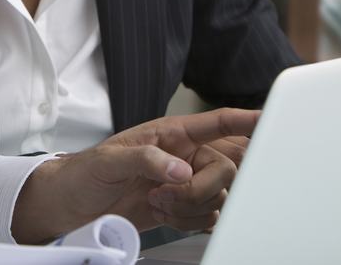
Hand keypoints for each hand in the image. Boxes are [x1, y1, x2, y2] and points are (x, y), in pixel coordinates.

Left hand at [10, 108, 258, 243]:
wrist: (72, 206)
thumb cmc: (84, 173)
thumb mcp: (109, 159)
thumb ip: (147, 159)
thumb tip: (180, 170)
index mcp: (170, 134)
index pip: (216, 122)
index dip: (245, 119)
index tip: (269, 119)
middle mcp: (183, 157)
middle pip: (226, 169)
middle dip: (201, 187)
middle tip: (167, 192)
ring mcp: (184, 184)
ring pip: (219, 197)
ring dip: (190, 207)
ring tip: (157, 202)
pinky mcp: (181, 208)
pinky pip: (207, 217)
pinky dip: (188, 222)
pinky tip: (162, 215)